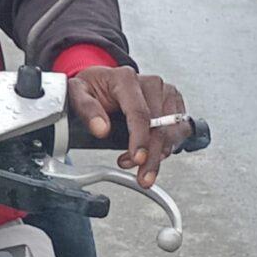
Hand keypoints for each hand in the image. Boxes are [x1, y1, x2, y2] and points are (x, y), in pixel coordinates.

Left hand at [66, 65, 187, 186]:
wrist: (103, 81)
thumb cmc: (92, 87)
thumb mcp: (77, 93)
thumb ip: (87, 109)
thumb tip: (101, 128)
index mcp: (126, 79)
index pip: (139, 113)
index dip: (140, 139)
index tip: (138, 159)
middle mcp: (150, 83)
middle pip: (159, 126)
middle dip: (151, 157)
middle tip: (143, 177)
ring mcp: (165, 92)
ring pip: (173, 131)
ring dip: (158, 153)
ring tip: (136, 161)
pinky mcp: (174, 103)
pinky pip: (179, 131)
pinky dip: (167, 146)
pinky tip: (151, 152)